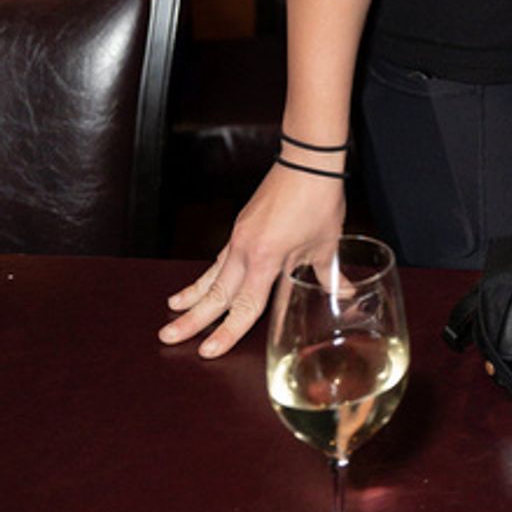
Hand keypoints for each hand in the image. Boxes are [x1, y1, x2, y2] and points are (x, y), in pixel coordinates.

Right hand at [159, 164, 345, 357]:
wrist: (308, 159)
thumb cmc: (319, 198)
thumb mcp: (326, 244)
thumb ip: (329, 276)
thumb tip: (345, 297)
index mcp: (266, 259)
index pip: (244, 307)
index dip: (227, 332)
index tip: (206, 352)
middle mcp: (245, 250)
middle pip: (215, 293)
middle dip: (191, 319)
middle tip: (166, 337)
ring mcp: (240, 236)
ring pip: (212, 273)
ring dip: (192, 294)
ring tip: (171, 309)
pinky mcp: (242, 224)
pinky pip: (220, 256)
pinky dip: (209, 272)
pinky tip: (202, 281)